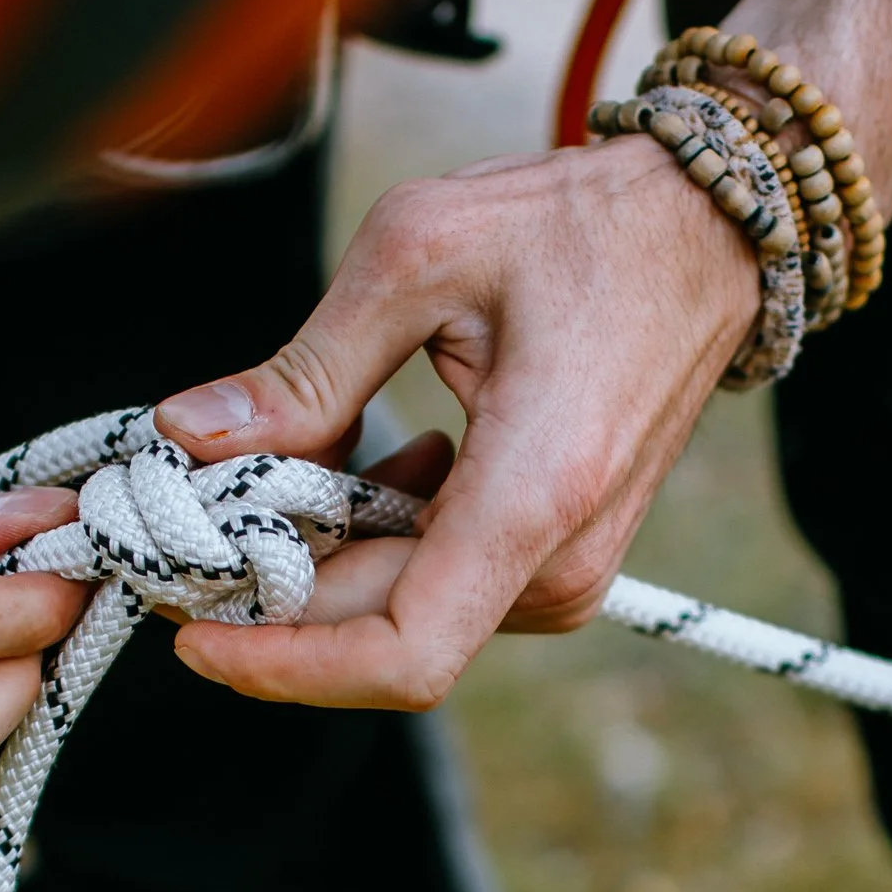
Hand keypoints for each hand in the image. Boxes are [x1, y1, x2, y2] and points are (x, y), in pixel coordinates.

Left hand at [156, 134, 756, 707]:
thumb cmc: (580, 225)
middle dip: (269, 595)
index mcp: (533, 493)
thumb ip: (303, 369)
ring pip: (398, 611)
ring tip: (270, 464)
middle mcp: (560, 560)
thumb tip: (189, 437)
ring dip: (317, 559)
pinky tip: (361, 462)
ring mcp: (566, 570)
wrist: (707, 233)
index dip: (283, 666)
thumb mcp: (419, 254)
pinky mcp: (557, 559)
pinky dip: (368, 540)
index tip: (193, 633)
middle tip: (183, 515)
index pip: (401, 654)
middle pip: (376, 631)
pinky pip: (436, 583)